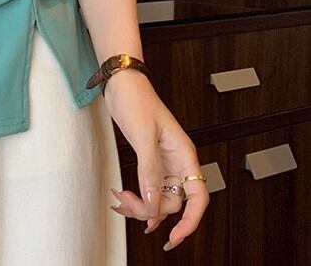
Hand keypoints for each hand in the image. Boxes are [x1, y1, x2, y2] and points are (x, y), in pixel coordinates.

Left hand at [102, 69, 209, 251]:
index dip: (190, 222)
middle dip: (151, 209)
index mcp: (184, 155)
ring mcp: (163, 162)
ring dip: (141, 205)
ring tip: (121, 200)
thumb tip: (154, 202)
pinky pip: (149, 187)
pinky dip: (138, 196)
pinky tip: (126, 198)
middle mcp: (177, 162)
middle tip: (127, 203)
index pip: (198, 198)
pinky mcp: (149, 160)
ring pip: (159, 197)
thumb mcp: (143, 135)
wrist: (121, 83)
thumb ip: (149, 170)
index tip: (174, 237)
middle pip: (173, 202)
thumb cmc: (137, 99)